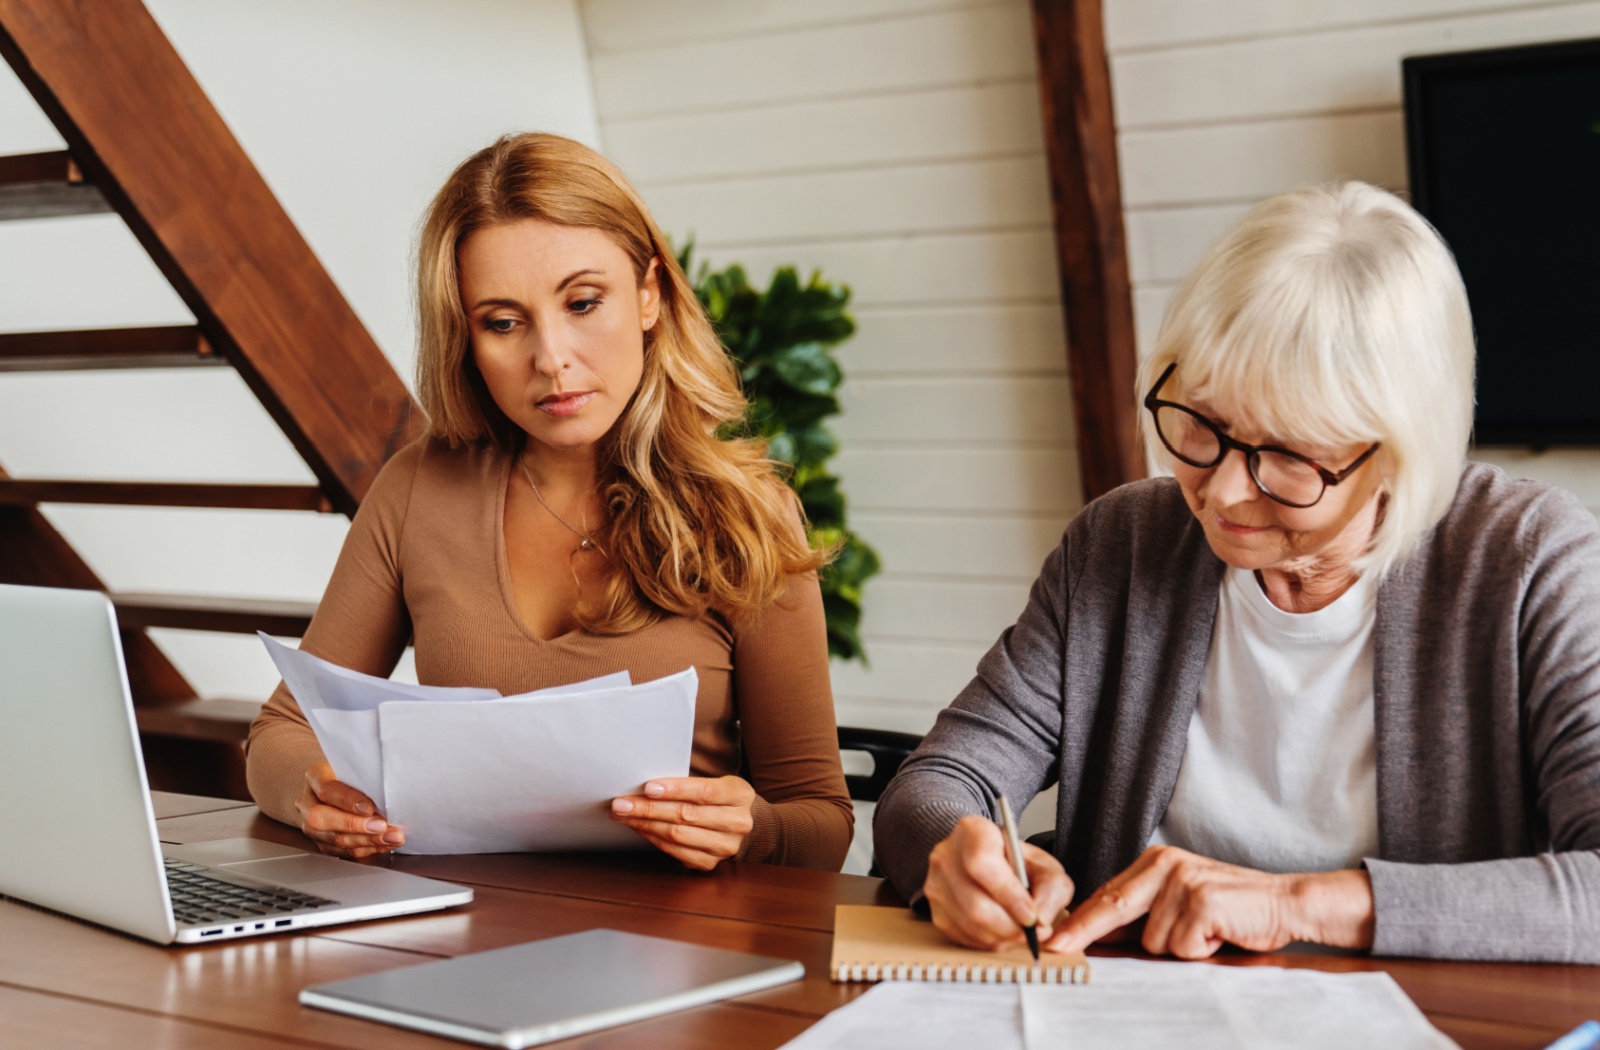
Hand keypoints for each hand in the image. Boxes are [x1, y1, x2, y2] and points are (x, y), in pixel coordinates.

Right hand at [294, 761, 403, 858]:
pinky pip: (342, 852)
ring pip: (333, 840)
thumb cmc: (356, 776)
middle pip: (322, 819)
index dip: (348, 801)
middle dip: (355, 826)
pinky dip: (366, 849)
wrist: (346, 787)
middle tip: (382, 827)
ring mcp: (312, 826)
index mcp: (316, 777)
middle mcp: (308, 803)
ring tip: (391, 837)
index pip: (327, 789)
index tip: (370, 808)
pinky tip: (383, 844)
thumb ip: (366, 781)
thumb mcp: (359, 770)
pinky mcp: (322, 843)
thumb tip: (386, 798)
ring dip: (366, 841)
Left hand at [609, 776, 754, 870]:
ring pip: (678, 835)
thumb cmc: (718, 797)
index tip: (647, 787)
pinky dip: (652, 838)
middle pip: (687, 815)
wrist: (740, 823)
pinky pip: (675, 851)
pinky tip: (638, 828)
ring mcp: (725, 846)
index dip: (675, 790)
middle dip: (649, 808)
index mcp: (740, 795)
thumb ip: (688, 784)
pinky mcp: (711, 863)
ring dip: (645, 824)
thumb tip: (644, 786)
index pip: (705, 792)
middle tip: (621, 803)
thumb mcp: (714, 781)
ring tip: (622, 815)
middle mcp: (737, 823)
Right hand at [923, 815, 1074, 951]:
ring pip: (969, 925)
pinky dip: (988, 941)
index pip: (982, 865)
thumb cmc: (1016, 862)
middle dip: (1010, 927)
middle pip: (975, 904)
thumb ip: (1051, 889)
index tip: (1032, 916)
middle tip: (1034, 933)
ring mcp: (935, 885)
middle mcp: (946, 856)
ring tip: (1020, 932)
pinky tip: (1002, 931)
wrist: (988, 860)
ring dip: (1002, 938)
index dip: (1009, 896)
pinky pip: (962, 937)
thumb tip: (1041, 921)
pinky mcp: (934, 911)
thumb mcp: (1044, 865)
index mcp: (972, 832)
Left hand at [1045, 845, 1375, 958]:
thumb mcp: (1181, 902)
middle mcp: (1166, 865)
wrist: (1286, 903)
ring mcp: (1183, 882)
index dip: (1080, 921)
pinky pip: (1181, 946)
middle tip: (1059, 948)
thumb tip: (1099, 936)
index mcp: (1156, 862)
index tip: (1054, 938)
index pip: (1109, 894)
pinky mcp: (1202, 901)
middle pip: (1113, 907)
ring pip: (1153, 940)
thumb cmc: (1232, 909)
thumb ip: (1145, 913)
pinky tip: (1218, 935)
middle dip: (1084, 932)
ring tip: (1206, 934)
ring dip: (1180, 948)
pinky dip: (1200, 951)